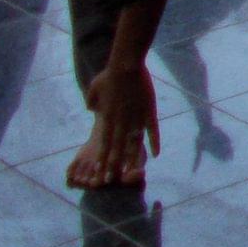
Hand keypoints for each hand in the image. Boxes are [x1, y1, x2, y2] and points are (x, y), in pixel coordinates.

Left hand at [69, 62, 158, 187]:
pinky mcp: (149, 111)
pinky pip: (152, 130)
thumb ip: (92, 101)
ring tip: (131, 172)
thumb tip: (92, 109)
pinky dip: (154, 142)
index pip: (104, 143)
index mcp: (107, 118)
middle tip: (110, 180)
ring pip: (134, 143)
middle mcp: (121, 122)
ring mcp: (136, 118)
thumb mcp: (93, 88)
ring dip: (132, 158)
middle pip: (117, 148)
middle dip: (113, 165)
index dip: (102, 158)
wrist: (126, 65)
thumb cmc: (109, 74)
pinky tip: (155, 154)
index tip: (100, 172)